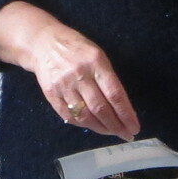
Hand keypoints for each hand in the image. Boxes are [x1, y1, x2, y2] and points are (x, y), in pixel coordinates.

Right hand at [0, 1, 139, 138]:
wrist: (43, 43)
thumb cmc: (76, 48)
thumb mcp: (97, 55)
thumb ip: (108, 78)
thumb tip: (121, 106)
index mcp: (96, 62)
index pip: (115, 94)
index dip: (126, 114)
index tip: (134, 127)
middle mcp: (80, 75)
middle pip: (100, 108)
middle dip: (116, 126)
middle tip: (126, 135)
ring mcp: (64, 86)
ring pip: (85, 115)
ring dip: (101, 128)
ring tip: (111, 132)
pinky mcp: (51, 94)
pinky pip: (68, 116)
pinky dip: (82, 124)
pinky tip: (92, 126)